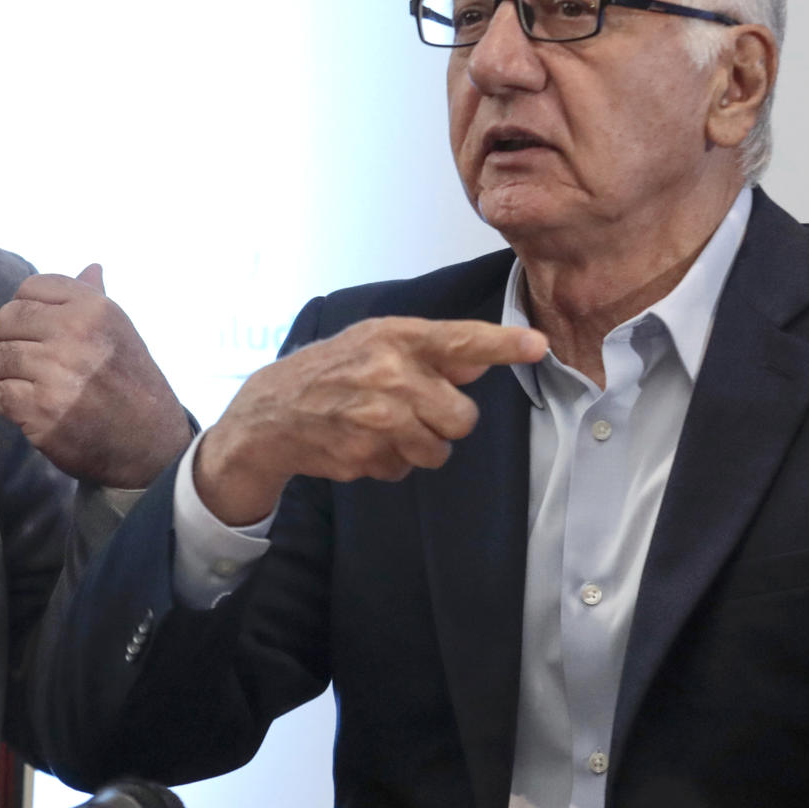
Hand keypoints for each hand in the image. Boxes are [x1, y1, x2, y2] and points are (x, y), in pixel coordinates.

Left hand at [0, 264, 190, 487]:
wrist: (150, 442)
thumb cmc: (131, 382)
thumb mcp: (121, 331)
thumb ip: (96, 298)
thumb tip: (92, 266)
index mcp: (94, 308)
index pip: (29, 288)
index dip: (26, 310)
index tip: (38, 332)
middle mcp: (76, 335)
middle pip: (7, 319)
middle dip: (8, 340)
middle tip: (25, 361)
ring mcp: (59, 373)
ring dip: (3, 374)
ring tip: (25, 385)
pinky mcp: (43, 411)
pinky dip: (3, 402)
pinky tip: (24, 407)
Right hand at [194, 317, 547, 524]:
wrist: (270, 412)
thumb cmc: (333, 371)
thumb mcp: (376, 342)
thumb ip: (432, 351)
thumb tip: (481, 357)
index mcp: (396, 338)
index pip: (461, 340)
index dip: (503, 345)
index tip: (538, 345)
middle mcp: (389, 375)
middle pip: (462, 418)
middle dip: (445, 421)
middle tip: (414, 409)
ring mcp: (375, 418)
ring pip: (438, 451)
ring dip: (419, 446)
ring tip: (385, 427)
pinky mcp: (363, 455)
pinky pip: (404, 470)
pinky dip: (389, 462)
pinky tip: (363, 443)